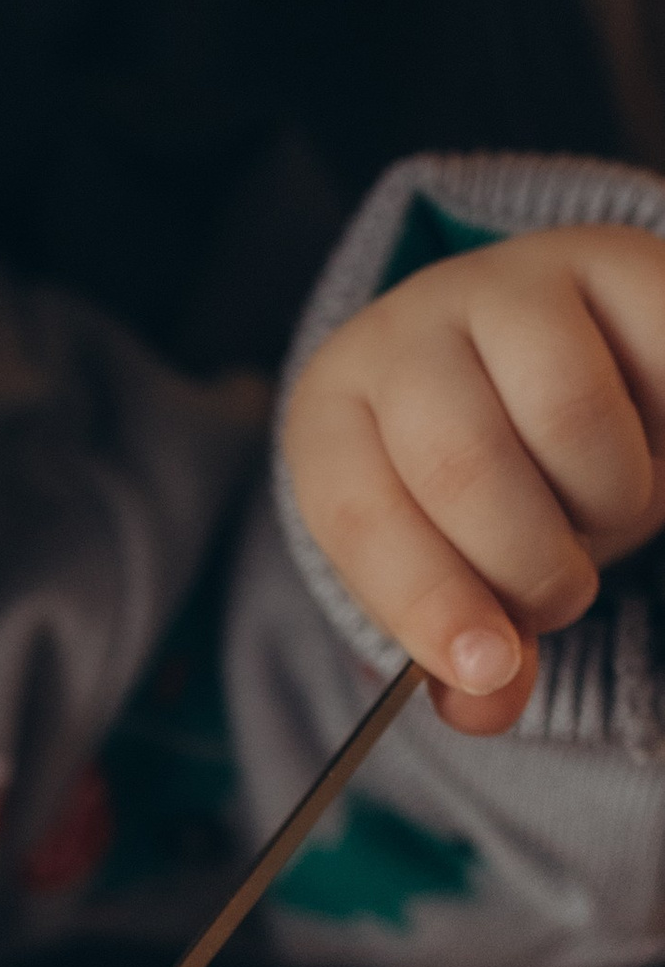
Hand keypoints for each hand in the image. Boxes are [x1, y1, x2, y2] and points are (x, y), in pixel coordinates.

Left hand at [285, 222, 664, 733]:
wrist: (572, 361)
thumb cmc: (499, 488)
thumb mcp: (462, 571)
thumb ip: (468, 650)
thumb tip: (482, 711)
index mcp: (334, 414)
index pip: (360, 516)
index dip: (427, 604)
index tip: (489, 667)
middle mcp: (406, 330)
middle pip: (462, 468)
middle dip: (531, 567)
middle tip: (561, 592)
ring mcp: (509, 279)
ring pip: (567, 417)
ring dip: (608, 503)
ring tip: (604, 505)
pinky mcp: (611, 256)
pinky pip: (655, 359)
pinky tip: (656, 445)